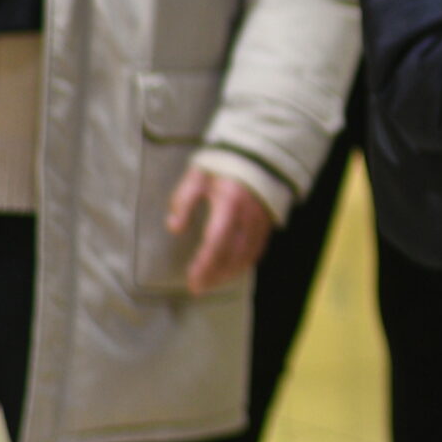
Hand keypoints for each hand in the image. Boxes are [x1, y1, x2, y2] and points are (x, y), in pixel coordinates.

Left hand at [166, 166, 274, 293]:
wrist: (256, 154)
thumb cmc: (222, 165)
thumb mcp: (197, 176)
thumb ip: (183, 201)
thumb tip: (174, 228)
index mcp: (230, 202)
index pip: (216, 241)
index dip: (205, 264)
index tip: (192, 279)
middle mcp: (248, 215)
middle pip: (232, 254)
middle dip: (214, 274)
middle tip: (198, 288)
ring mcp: (261, 220)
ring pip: (247, 255)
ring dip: (229, 273)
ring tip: (212, 283)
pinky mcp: (267, 222)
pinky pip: (258, 249)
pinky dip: (244, 264)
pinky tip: (232, 271)